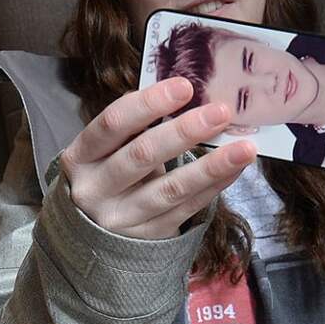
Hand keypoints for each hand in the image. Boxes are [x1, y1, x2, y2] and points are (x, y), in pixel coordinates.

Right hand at [59, 77, 256, 238]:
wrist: (91, 235)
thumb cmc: (107, 174)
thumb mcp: (105, 150)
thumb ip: (135, 126)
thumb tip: (186, 95)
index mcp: (80, 158)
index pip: (112, 125)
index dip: (148, 104)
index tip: (184, 86)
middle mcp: (94, 190)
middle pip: (142, 156)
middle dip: (185, 131)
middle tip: (221, 111)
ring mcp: (120, 218)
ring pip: (171, 189)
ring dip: (212, 166)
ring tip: (245, 148)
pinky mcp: (148, 237)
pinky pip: (188, 208)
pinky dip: (215, 185)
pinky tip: (236, 168)